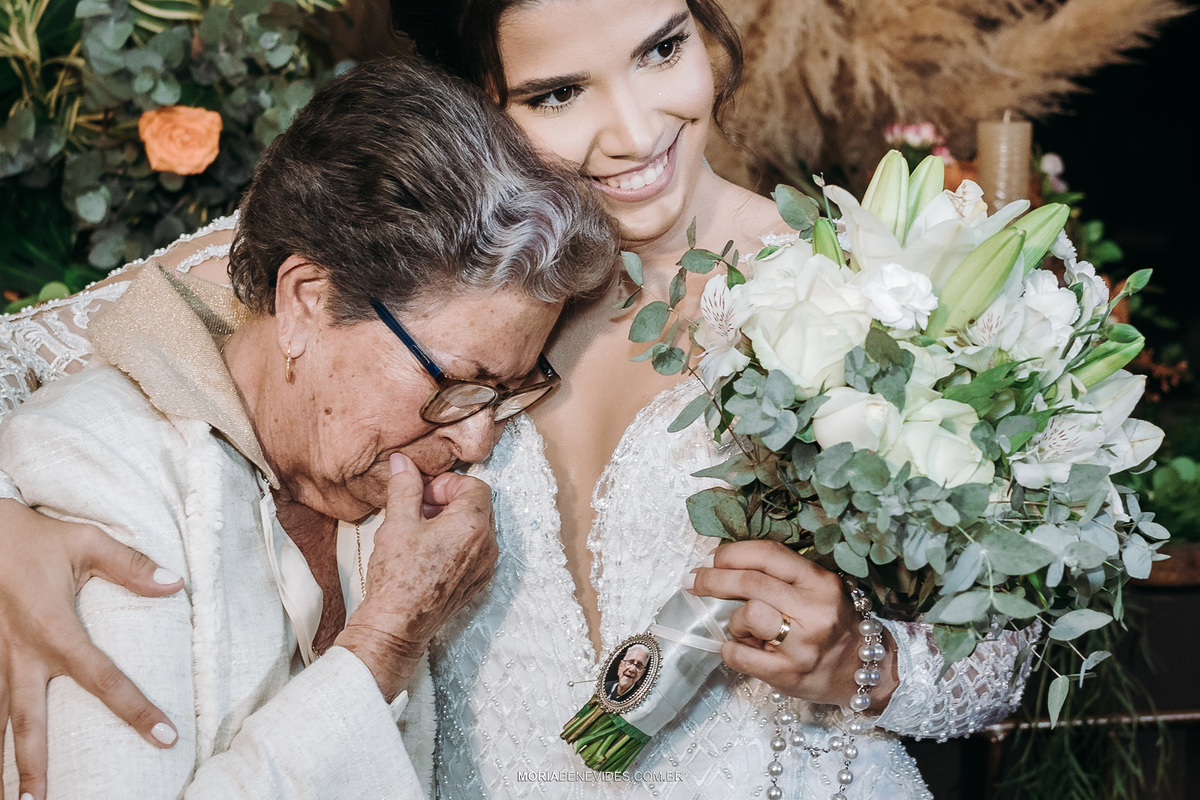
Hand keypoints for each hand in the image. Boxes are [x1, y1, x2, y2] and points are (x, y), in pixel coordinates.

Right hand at [0, 499, 183, 799]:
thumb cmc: (34, 537)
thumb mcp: (86, 541)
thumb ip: (130, 565)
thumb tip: (175, 585)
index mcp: (54, 629)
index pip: (103, 680)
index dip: (136, 710)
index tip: (166, 736)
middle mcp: (21, 654)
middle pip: (28, 721)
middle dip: (33, 766)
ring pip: (0, 719)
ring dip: (6, 759)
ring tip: (16, 798)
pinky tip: (0, 759)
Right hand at [335, 454, 496, 700]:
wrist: (397, 626)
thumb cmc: (398, 577)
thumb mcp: (397, 523)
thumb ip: (405, 487)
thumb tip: (403, 463)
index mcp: (473, 525)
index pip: (475, 486)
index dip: (447, 485)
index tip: (423, 494)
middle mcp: (488, 545)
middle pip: (479, 506)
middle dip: (450, 501)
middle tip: (420, 510)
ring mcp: (485, 567)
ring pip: (478, 528)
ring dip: (453, 521)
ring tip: (421, 531)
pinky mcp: (477, 583)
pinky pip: (476, 551)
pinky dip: (458, 543)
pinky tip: (428, 552)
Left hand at [686, 540, 897, 708]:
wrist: (862, 671)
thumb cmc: (831, 625)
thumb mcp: (816, 590)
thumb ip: (780, 576)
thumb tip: (724, 564)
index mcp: (820, 582)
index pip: (768, 554)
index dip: (731, 553)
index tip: (709, 559)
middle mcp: (814, 610)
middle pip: (750, 582)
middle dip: (712, 579)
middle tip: (693, 581)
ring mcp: (802, 644)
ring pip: (747, 614)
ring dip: (733, 621)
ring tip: (742, 629)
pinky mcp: (788, 674)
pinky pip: (739, 655)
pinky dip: (729, 649)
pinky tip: (736, 648)